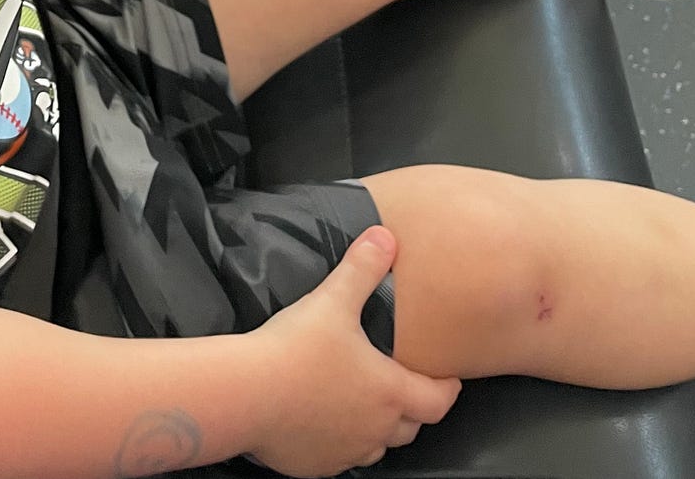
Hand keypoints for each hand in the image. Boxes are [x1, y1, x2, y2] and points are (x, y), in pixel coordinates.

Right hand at [247, 229, 460, 475]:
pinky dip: (343, 441)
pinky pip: (342, 457)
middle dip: (414, 407)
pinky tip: (326, 420)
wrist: (246, 394)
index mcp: (388, 392)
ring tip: (367, 403)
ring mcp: (346, 451)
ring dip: (379, 427)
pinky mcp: (317, 464)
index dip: (447, 388)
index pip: (438, 401)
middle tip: (407, 384)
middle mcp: (375, 429)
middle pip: (411, 426)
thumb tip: (385, 238)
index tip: (448, 378)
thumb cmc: (294, 351)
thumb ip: (361, 268)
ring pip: (378, 446)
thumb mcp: (333, 299)